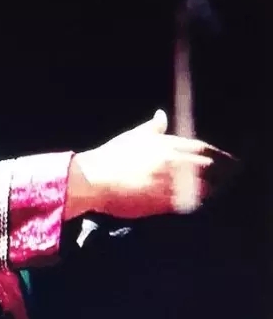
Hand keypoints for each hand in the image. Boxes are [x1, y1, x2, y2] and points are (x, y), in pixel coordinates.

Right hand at [70, 110, 236, 218]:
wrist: (94, 179)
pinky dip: (196, 202)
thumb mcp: (132, 137)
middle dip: (219, 172)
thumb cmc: (111, 156)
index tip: (223, 160)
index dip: (218, 155)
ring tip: (209, 190)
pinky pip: (190, 203)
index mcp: (166, 144)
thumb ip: (152, 128)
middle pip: (208, 167)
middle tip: (222, 176)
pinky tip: (193, 201)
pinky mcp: (165, 202)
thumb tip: (162, 115)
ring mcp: (170, 183)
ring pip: (203, 186)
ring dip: (210, 188)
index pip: (203, 148)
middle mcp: (173, 162)